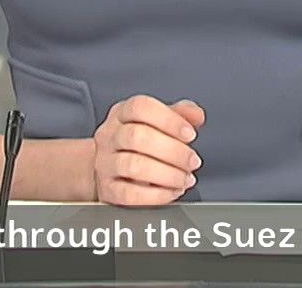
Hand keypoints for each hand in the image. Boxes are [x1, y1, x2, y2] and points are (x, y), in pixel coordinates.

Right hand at [90, 95, 204, 205]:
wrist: (109, 169)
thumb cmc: (139, 143)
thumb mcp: (158, 122)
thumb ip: (180, 114)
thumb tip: (196, 114)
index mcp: (122, 113)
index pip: (140, 107)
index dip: (168, 120)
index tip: (190, 134)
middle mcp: (109, 136)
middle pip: (137, 136)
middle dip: (173, 151)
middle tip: (192, 161)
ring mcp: (105, 163)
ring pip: (133, 165)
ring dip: (167, 174)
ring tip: (185, 178)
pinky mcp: (108, 190)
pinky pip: (129, 194)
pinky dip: (156, 195)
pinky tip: (172, 191)